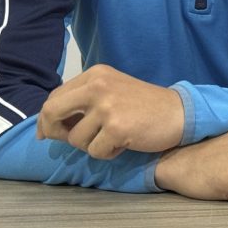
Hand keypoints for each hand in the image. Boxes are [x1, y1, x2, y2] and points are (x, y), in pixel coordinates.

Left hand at [36, 64, 183, 158]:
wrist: (180, 112)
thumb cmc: (144, 106)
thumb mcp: (112, 92)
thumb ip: (83, 101)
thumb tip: (47, 126)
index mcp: (96, 74)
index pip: (55, 97)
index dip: (47, 118)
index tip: (47, 132)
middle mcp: (98, 86)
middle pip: (52, 111)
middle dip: (52, 130)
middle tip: (65, 141)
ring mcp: (107, 106)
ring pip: (75, 139)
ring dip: (90, 146)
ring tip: (112, 138)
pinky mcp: (117, 128)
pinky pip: (94, 152)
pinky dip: (107, 153)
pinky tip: (124, 143)